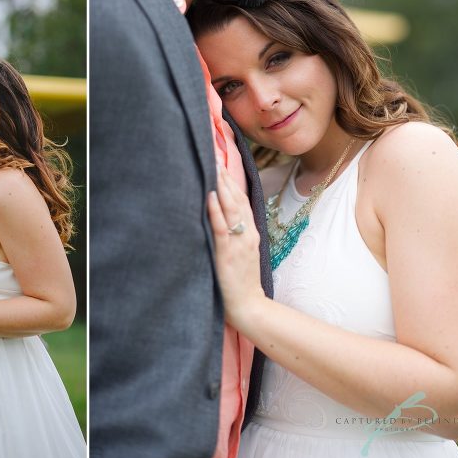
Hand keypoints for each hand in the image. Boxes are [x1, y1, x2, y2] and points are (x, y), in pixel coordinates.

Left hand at [207, 167, 264, 326]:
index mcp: (249, 230)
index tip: (220, 158)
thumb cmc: (239, 281)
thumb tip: (218, 213)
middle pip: (235, 196)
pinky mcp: (227, 253)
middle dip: (224, 173)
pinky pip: (221, 228)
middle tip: (213, 150)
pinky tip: (208, 195)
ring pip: (230, 207)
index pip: (240, 197)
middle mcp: (246, 232)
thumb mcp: (239, 251)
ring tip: (211, 163)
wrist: (249, 307)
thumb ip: (232, 232)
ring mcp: (238, 242)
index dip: (229, 177)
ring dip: (220, 184)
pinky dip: (215, 210)